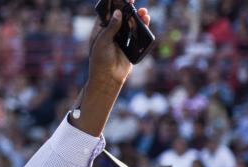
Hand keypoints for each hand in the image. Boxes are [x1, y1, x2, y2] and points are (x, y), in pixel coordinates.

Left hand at [68, 4, 150, 136]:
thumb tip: (118, 13)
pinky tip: (146, 20)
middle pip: (121, 16)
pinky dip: (143, 26)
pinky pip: (139, 33)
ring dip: (138, 16)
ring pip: (132, 24)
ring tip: (143, 11)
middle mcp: (112, 32)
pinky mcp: (131, 45)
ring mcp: (122, 38)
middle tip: (133, 2)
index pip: (107, 13)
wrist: (108, 78)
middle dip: (127, 9)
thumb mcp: (103, 41)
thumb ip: (111, 27)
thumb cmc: (100, 60)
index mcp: (101, 30)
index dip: (113, 5)